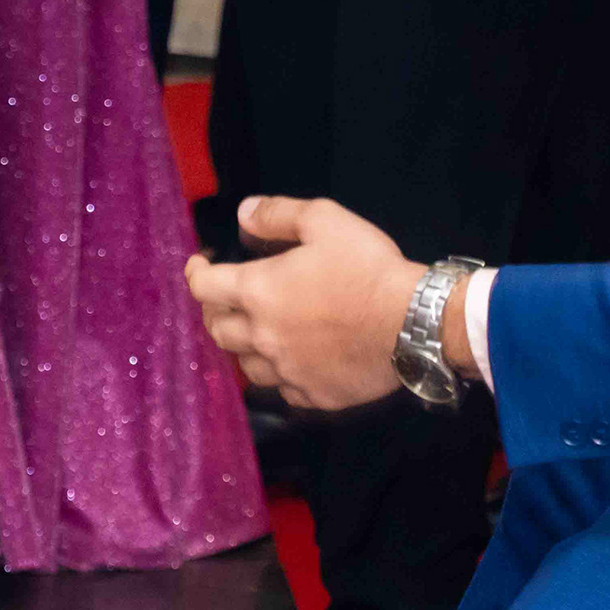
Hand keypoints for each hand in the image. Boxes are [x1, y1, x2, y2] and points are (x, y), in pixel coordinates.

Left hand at [185, 197, 427, 410]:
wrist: (413, 323)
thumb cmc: (368, 268)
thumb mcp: (326, 220)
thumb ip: (278, 214)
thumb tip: (243, 214)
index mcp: (258, 292)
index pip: (204, 288)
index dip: (195, 273)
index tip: (200, 265)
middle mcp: (263, 337)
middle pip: (217, 330)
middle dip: (215, 312)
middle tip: (226, 299)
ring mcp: (286, 371)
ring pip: (244, 366)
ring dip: (243, 347)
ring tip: (255, 333)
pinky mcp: (312, 395)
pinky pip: (281, 390)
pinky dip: (278, 374)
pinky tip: (290, 362)